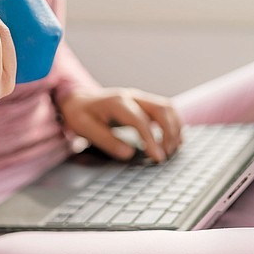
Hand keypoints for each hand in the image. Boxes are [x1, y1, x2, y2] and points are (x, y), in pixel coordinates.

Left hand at [57, 87, 181, 162]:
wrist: (78, 100)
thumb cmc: (81, 115)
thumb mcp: (85, 129)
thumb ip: (107, 141)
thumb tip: (129, 153)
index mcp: (117, 102)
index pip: (140, 120)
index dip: (151, 140)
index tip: (158, 158)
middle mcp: (132, 96)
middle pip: (160, 109)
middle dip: (169, 133)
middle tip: (166, 154)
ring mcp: (140, 98)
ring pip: (167, 107)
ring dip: (175, 127)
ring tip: (173, 149)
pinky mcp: (144, 103)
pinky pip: (165, 109)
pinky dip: (174, 123)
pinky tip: (174, 139)